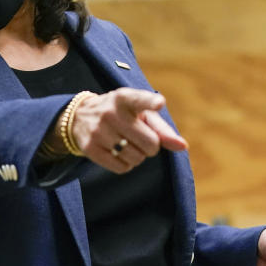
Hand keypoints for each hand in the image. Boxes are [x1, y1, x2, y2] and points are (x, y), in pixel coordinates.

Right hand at [69, 88, 187, 172]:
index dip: (150, 103)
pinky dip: (126, 165)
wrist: (81, 116)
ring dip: (138, 156)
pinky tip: (118, 153)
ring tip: (128, 144)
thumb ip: (163, 130)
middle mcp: (110, 112)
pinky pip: (121, 168)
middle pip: (149, 143)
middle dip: (151, 146)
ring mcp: (98, 130)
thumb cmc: (123, 115)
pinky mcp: (90, 148)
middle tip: (142, 138)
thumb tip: (183, 146)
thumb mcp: (141, 114)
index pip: (139, 100)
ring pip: (136, 158)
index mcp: (125, 98)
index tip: (159, 103)